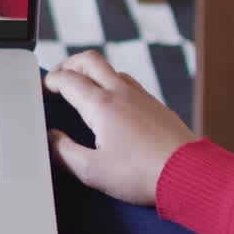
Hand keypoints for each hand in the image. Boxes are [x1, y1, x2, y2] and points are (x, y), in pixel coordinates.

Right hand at [44, 50, 196, 206]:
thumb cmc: (141, 174)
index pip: (68, 80)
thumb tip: (52, 140)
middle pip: (89, 59)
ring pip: (112, 70)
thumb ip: (64, 153)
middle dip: (69, 63)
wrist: (189, 174)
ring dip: (93, 73)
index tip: (44, 87)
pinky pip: (130, 84)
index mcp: (101, 105)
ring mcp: (142, 97)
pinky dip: (113, 85)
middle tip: (59, 76)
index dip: (51, 81)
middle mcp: (121, 93)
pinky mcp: (157, 106)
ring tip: (85, 89)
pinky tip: (114, 105)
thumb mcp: (92, 170)